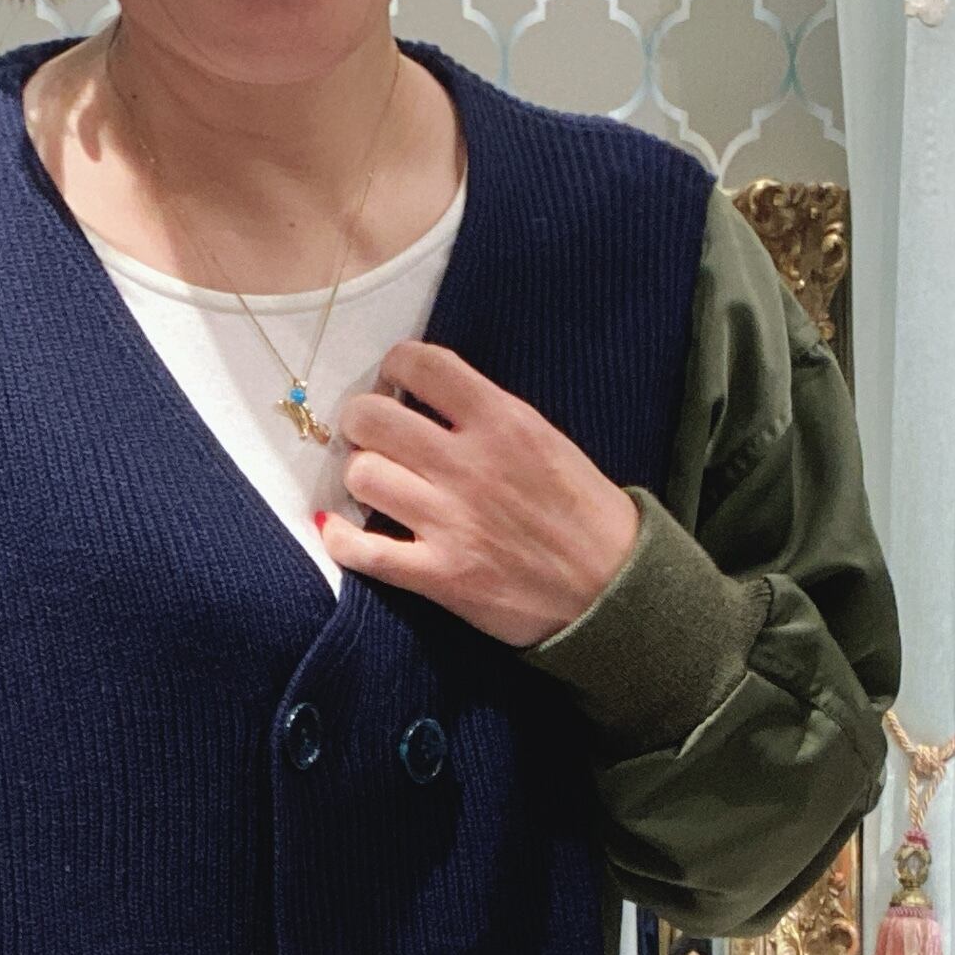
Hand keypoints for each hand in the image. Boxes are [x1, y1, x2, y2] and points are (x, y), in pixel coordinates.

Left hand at [321, 342, 641, 647]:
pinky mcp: (440, 575)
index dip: (395, 367)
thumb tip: (428, 402)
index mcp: (503, 421)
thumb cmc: (585, 514)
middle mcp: (469, 465)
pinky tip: (342, 532)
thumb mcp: (546, 440)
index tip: (397, 384)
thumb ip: (488, 417)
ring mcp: (450, 521)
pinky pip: (362, 551)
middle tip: (375, 438)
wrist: (614, 590)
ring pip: (362, 476)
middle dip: (363, 422)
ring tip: (377, 487)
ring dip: (360, 478)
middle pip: (371, 418)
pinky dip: (341, 540)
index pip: (421, 364)